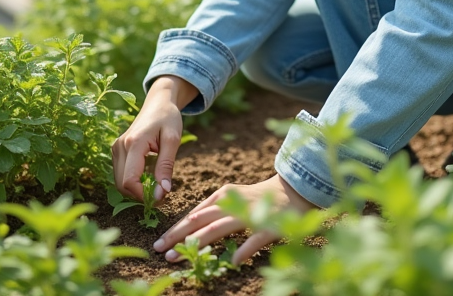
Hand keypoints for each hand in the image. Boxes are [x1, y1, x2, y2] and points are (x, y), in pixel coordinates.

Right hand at [111, 76, 195, 202]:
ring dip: (136, 190)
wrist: (158, 102)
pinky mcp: (116, 151)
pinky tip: (148, 179)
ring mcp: (116, 149)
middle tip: (161, 194)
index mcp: (134, 143)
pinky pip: (121, 175)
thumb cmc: (168, 118)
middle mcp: (120, 146)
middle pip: (122, 184)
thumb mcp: (172, 140)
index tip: (162, 197)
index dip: (144, 194)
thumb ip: (166, 166)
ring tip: (156, 186)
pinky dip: (133, 182)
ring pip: (120, 182)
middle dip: (140, 195)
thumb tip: (163, 192)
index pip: (130, 180)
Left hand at [153, 174, 314, 265]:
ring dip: (199, 243)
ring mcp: (251, 213)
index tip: (159, 244)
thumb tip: (187, 224)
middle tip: (161, 252)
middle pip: (200, 220)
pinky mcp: (269, 224)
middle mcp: (232, 203)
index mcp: (222, 195)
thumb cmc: (257, 198)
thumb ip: (212, 210)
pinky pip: (255, 238)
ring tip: (181, 256)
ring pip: (220, 227)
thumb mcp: (231, 198)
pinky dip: (244, 249)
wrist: (293, 191)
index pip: (194, 215)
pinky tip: (233, 262)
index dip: (176, 230)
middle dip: (179, 237)